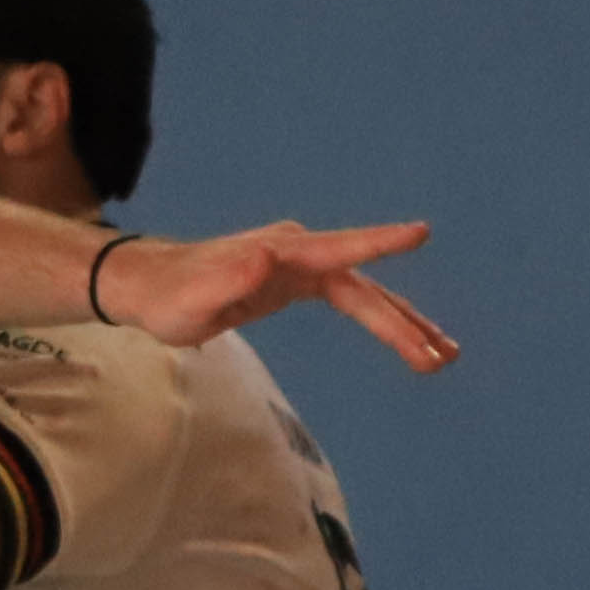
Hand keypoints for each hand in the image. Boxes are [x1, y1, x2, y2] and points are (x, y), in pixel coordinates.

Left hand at [98, 223, 455, 372]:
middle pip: (364, 287)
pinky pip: (352, 301)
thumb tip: (268, 256)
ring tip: (440, 357)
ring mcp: (302, 266)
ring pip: (366, 295)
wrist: (149, 287)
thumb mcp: (194, 299)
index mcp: (281, 254)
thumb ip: (230, 279)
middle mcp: (299, 253)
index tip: (420, 232)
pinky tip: (407, 339)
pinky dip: (379, 321)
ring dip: (403, 325)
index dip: (378, 243)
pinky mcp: (299, 282)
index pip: (338, 251)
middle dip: (403, 322)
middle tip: (440, 357)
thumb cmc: (168, 298)